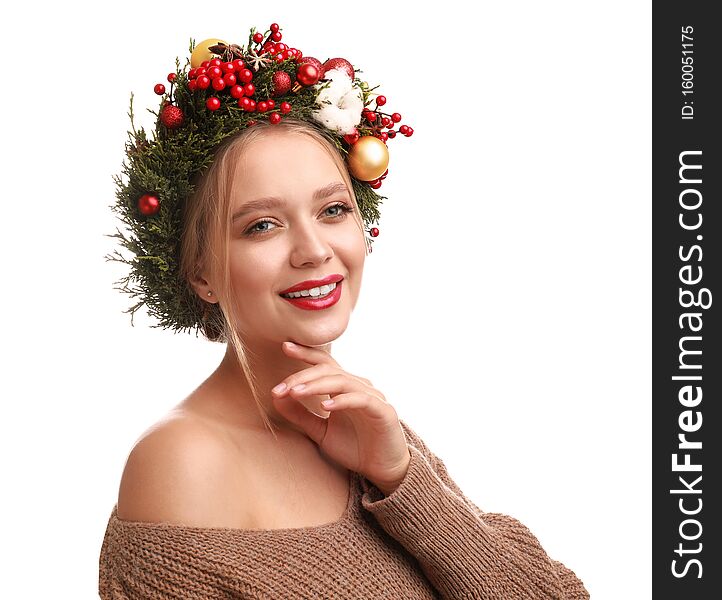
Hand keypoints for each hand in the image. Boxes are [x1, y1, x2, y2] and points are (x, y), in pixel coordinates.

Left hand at [271, 341, 410, 494]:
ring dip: (317, 385)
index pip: (325, 364)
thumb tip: (276, 396)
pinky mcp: (382, 411)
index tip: (285, 346)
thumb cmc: (354, 448)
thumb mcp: (320, 431)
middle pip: (329, 371)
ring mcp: (372, 397)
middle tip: (281, 388)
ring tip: (296, 392)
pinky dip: (342, 401)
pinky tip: (325, 406)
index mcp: (344, 388)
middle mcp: (358, 386)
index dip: (306, 353)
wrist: (382, 470)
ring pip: (342, 381)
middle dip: (302, 376)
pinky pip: (360, 400)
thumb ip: (300, 414)